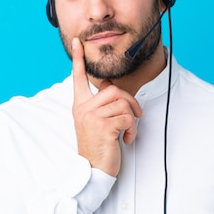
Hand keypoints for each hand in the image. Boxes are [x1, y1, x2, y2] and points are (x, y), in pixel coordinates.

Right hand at [71, 38, 142, 176]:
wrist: (92, 170)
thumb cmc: (97, 147)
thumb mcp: (94, 123)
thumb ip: (99, 106)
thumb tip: (113, 91)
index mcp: (79, 105)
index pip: (78, 78)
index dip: (78, 59)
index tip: (77, 42)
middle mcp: (83, 108)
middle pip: (113, 89)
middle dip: (130, 101)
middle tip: (136, 115)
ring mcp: (92, 116)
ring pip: (122, 103)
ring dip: (132, 118)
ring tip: (127, 131)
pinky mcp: (103, 126)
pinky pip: (127, 118)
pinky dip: (132, 129)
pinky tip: (125, 139)